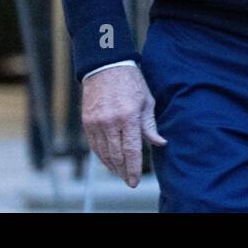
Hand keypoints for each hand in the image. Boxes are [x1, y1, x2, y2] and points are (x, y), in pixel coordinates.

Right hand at [81, 64, 166, 187]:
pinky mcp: (87, 122)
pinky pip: (94, 146)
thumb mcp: (146, 101)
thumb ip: (150, 125)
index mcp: (128, 117)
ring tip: (120, 173)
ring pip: (103, 153)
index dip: (133, 169)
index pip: (131, 151)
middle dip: (123, 171)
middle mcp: (110, 122)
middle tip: (128, 180)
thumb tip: (160, 143)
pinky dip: (101, 156)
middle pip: (116, 156)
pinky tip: (108, 161)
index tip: (135, 181)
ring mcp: (96, 123)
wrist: (106, 66)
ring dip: (112, 166)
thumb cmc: (130, 82)